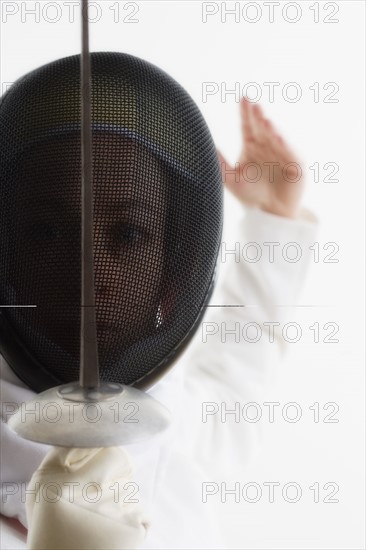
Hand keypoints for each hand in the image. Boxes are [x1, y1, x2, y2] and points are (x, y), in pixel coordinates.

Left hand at [217, 97, 304, 218]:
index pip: (248, 125)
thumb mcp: (231, 180)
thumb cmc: (250, 195)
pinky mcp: (295, 163)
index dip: (246, 112)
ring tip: (264, 120)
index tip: (243, 98)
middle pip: (262, 127)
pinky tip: (277, 136)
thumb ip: (221, 165)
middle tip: (254, 104)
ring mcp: (283, 152)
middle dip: (258, 115)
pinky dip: (284, 144)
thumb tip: (209, 149)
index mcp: (252, 145)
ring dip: (271, 128)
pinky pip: (290, 151)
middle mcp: (268, 145)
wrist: (270, 213)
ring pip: (276, 136)